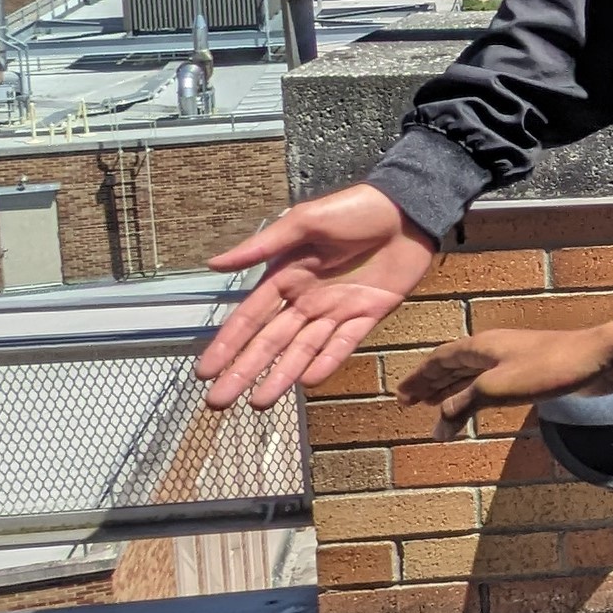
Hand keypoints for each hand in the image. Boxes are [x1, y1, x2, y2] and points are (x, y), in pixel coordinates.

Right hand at [200, 187, 439, 409]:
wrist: (408, 209)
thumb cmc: (354, 209)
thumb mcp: (305, 220)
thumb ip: (262, 246)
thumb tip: (212, 264)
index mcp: (286, 277)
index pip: (249, 318)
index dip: (227, 345)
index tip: (203, 372)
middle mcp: (306, 299)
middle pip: (270, 342)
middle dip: (244, 371)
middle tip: (218, 403)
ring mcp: (337, 310)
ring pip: (303, 350)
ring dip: (281, 375)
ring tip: (259, 403)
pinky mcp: (369, 314)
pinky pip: (344, 344)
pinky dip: (327, 362)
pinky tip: (308, 381)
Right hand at [396, 323, 612, 437]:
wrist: (599, 359)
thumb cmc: (548, 369)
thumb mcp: (496, 389)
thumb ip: (462, 406)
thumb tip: (436, 430)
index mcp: (480, 346)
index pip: (439, 360)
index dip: (419, 378)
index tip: (401, 396)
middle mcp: (494, 349)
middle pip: (453, 365)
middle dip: (431, 383)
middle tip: (411, 402)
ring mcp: (514, 359)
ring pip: (473, 374)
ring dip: (452, 389)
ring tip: (435, 405)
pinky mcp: (532, 372)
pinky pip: (492, 383)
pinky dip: (476, 395)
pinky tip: (478, 405)